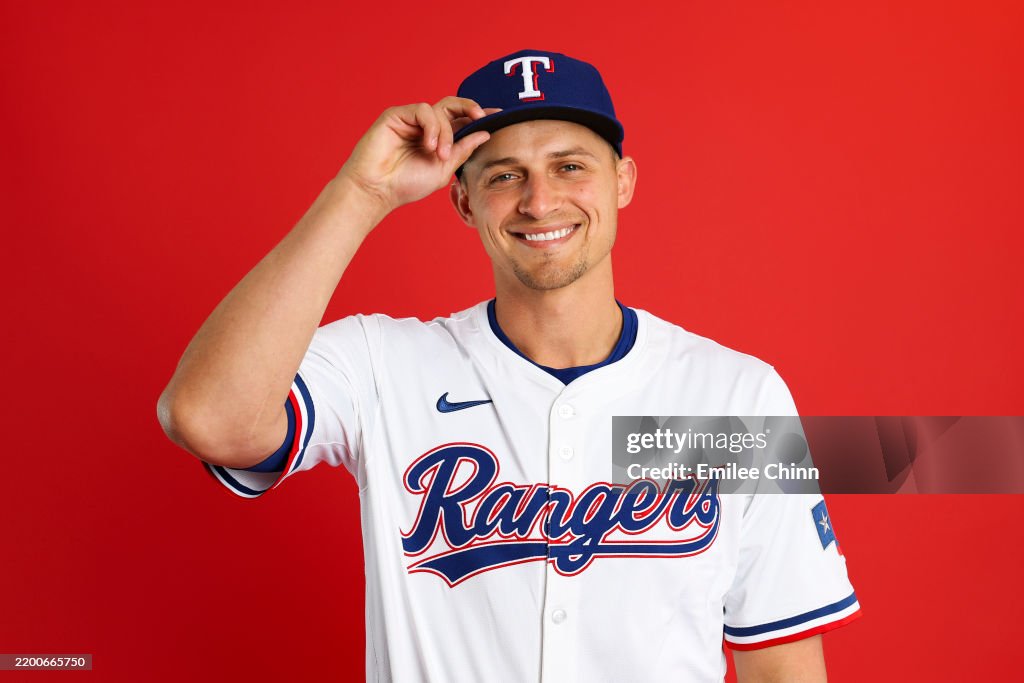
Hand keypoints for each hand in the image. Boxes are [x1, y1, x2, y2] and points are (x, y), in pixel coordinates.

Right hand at [336, 97, 497, 214]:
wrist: (378, 190)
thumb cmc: (406, 184)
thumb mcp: (444, 168)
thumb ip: (463, 150)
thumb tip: (485, 134)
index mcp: (438, 138)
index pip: (462, 120)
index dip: (479, 116)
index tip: (499, 116)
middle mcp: (425, 126)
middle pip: (453, 105)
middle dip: (470, 107)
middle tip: (481, 117)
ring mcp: (410, 119)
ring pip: (439, 111)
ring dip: (445, 132)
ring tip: (440, 154)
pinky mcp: (396, 115)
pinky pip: (423, 110)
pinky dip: (431, 127)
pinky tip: (429, 146)